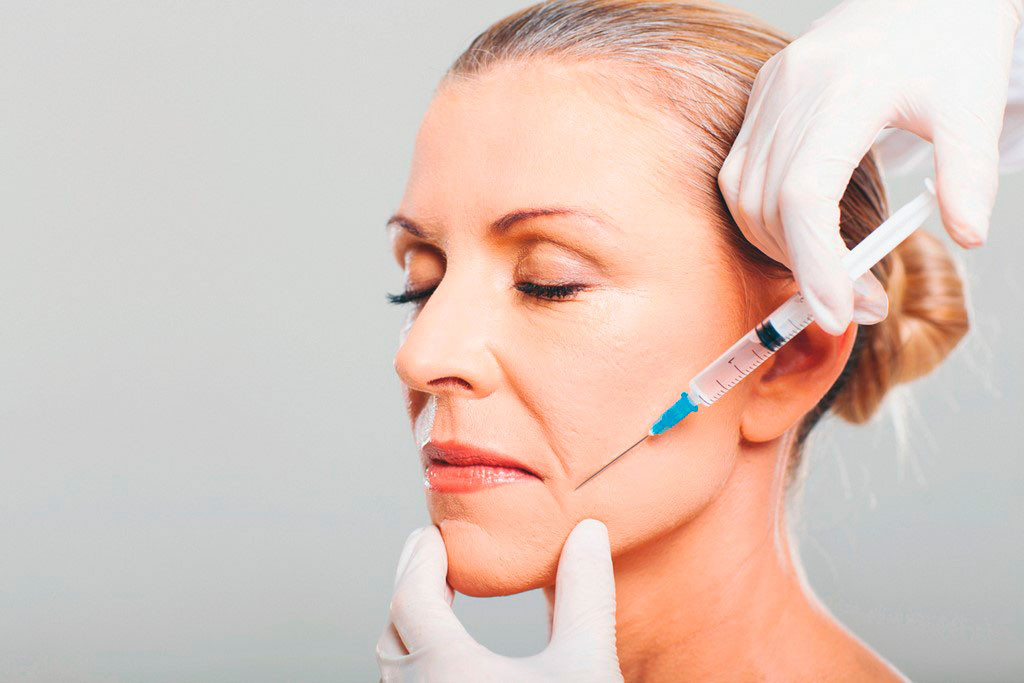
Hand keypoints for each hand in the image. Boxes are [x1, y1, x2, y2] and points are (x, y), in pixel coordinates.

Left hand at [376, 519, 622, 681]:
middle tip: (433, 558)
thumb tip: (589, 533)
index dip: (421, 561)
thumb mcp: (585, 662)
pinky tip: (450, 662)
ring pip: (395, 668)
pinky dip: (418, 663)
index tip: (437, 536)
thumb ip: (585, 595)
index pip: (410, 599)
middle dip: (411, 588)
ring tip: (439, 603)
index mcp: (446, 669)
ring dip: (411, 629)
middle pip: (394, 632)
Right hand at [718, 0, 1022, 333]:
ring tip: (831, 274)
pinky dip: (764, 217)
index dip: (815, 263)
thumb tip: (968, 237)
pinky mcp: (764, 97)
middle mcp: (792, 90)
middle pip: (768, 205)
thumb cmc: (952, 35)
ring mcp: (770, 92)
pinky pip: (741, 174)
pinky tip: (802, 234)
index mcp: (844, 88)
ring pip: (743, 196)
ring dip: (778, 247)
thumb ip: (969, 176)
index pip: (805, 194)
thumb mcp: (975, 104)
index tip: (839, 311)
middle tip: (855, 304)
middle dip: (804, 268)